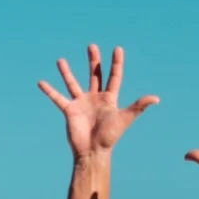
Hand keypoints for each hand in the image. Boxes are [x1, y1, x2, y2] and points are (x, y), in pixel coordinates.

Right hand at [38, 45, 157, 160]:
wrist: (92, 152)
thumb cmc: (110, 137)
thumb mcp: (125, 119)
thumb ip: (138, 106)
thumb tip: (156, 98)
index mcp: (109, 98)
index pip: (114, 76)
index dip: (116, 63)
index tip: (117, 49)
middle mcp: (95, 98)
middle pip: (95, 75)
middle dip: (94, 60)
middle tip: (92, 46)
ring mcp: (81, 103)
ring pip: (73, 83)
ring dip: (67, 72)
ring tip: (60, 60)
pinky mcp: (69, 111)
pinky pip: (57, 99)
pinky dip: (49, 91)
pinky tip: (41, 83)